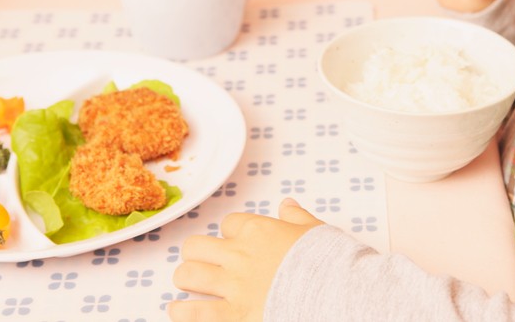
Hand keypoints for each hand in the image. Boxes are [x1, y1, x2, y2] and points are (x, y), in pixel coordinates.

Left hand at [170, 199, 323, 321]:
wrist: (334, 294)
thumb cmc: (328, 264)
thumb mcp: (316, 231)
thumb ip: (296, 217)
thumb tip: (287, 204)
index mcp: (259, 231)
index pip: (229, 224)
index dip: (230, 234)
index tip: (235, 244)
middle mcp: (239, 255)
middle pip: (195, 246)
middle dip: (196, 255)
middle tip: (203, 264)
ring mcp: (233, 286)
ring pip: (187, 274)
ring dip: (186, 280)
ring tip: (190, 286)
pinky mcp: (232, 315)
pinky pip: (192, 312)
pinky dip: (181, 311)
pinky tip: (179, 310)